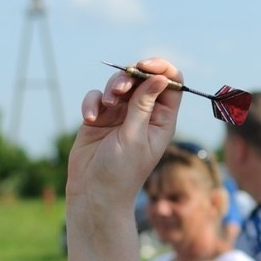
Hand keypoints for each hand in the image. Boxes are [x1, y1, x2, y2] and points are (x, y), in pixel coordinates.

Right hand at [67, 58, 182, 207]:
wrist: (94, 193)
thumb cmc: (121, 172)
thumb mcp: (135, 136)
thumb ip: (144, 104)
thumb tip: (160, 77)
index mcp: (161, 120)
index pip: (171, 84)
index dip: (161, 69)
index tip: (144, 67)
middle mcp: (143, 114)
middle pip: (142, 79)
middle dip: (130, 77)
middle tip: (120, 89)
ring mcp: (120, 115)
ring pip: (118, 84)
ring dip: (112, 88)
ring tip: (108, 104)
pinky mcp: (99, 118)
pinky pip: (96, 97)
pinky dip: (92, 103)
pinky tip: (90, 119)